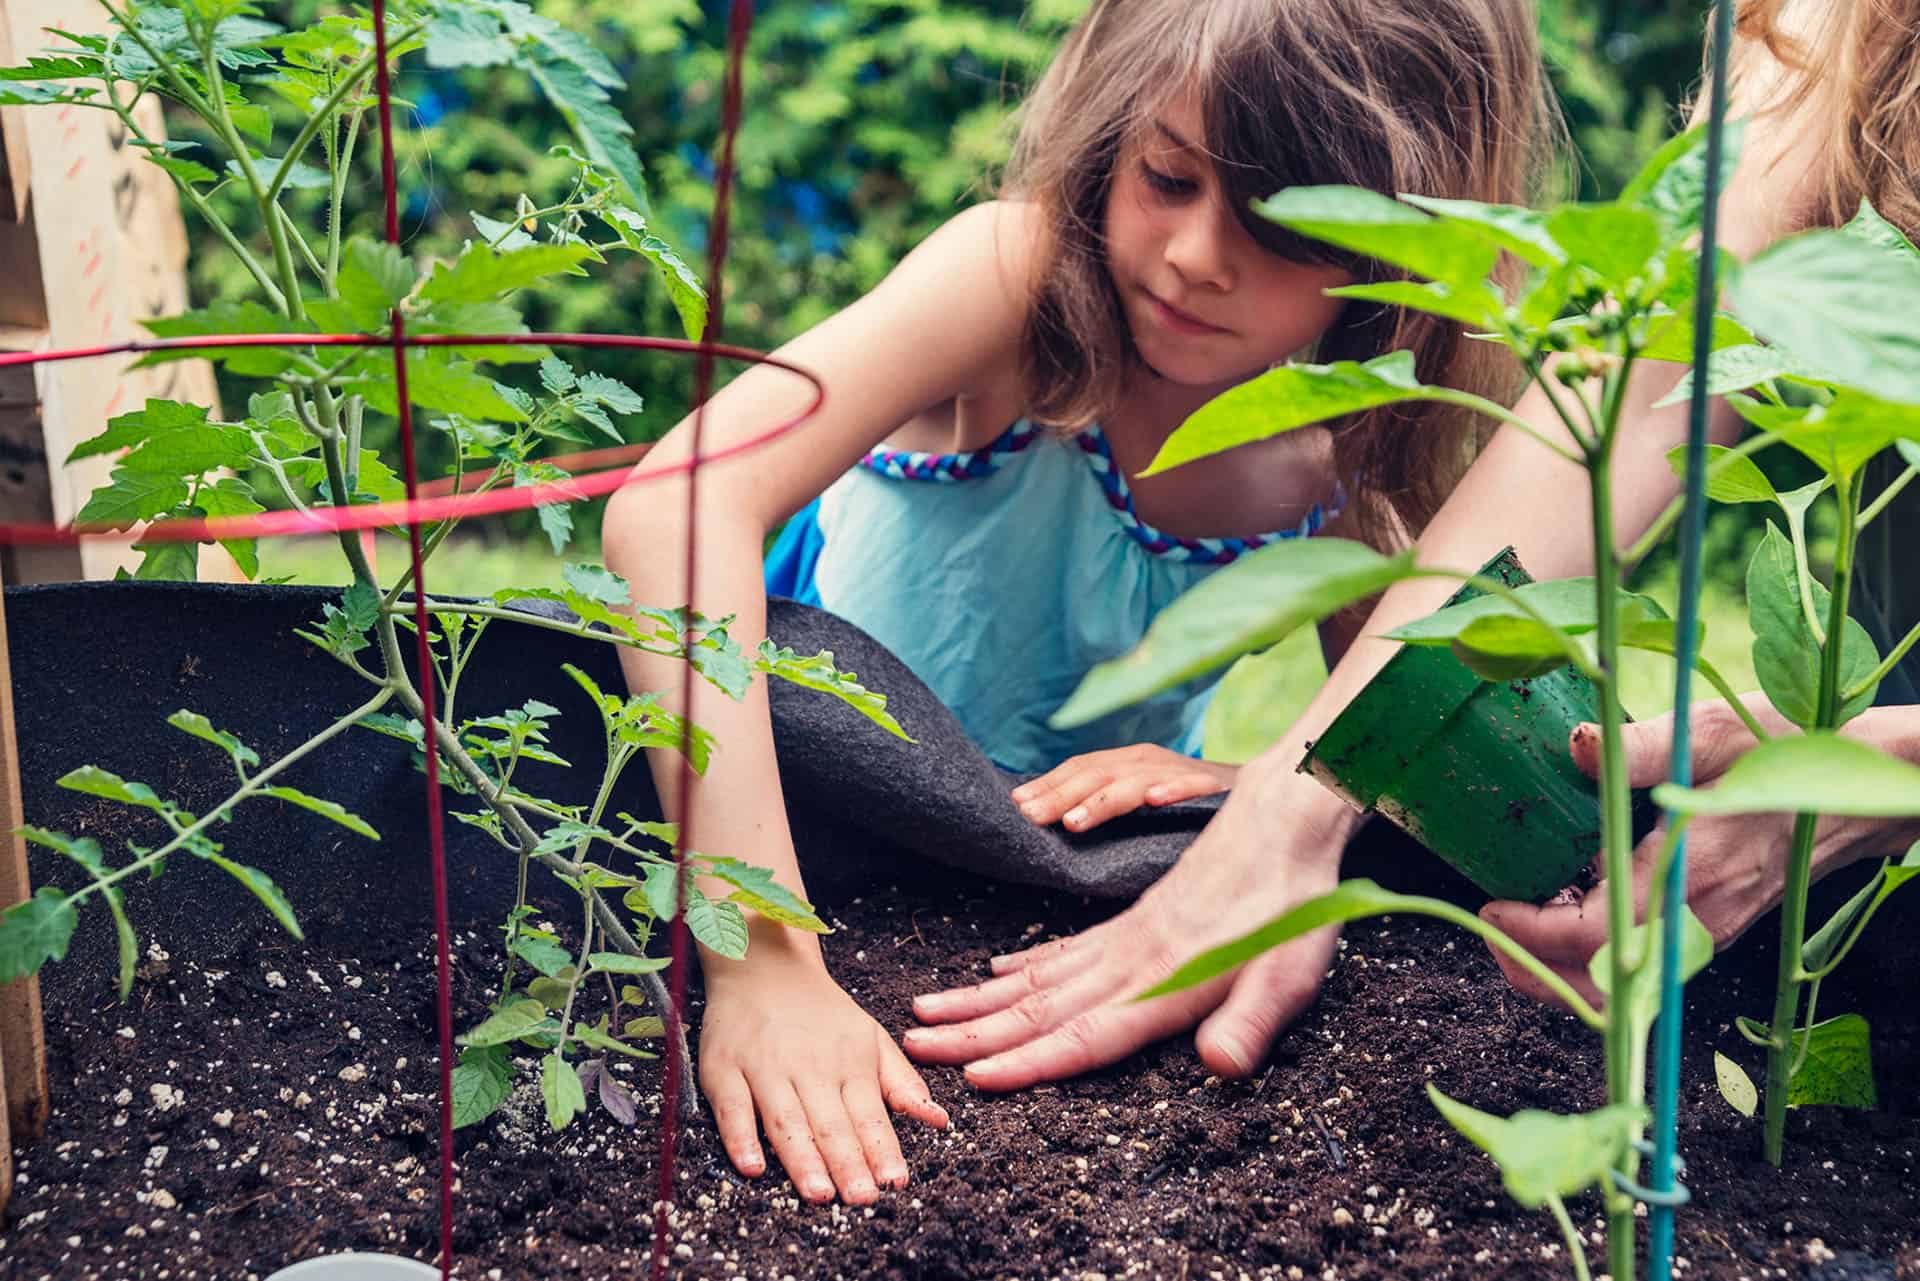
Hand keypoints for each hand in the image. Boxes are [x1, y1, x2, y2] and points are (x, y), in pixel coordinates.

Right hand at [699, 931, 947, 1203]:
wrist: (764, 965)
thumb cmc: (822, 1012)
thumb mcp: (871, 1037)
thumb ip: (902, 1082)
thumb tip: (939, 1120)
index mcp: (849, 1062)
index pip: (869, 1114)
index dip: (882, 1149)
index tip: (896, 1183)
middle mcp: (809, 1066)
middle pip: (830, 1123)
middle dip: (848, 1163)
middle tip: (863, 1199)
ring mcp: (764, 1068)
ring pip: (786, 1119)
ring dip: (803, 1159)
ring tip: (820, 1194)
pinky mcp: (724, 1070)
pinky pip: (732, 1109)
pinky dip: (741, 1138)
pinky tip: (752, 1167)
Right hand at [906, 761, 1352, 1089]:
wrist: (1284, 821)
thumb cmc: (1296, 907)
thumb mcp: (1292, 972)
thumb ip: (1253, 1021)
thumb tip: (1221, 1068)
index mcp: (1164, 984)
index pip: (1086, 1034)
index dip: (1030, 1062)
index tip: (973, 1079)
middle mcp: (1130, 963)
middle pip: (1040, 1008)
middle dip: (974, 1034)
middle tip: (913, 1046)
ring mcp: (1124, 939)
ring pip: (1037, 979)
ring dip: (978, 1002)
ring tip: (925, 1013)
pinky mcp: (1131, 922)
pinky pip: (1062, 950)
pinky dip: (1021, 968)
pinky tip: (993, 977)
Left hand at [1010, 744, 1236, 832]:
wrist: (1250, 787)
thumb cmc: (1185, 798)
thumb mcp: (1139, 794)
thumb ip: (1104, 800)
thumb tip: (1054, 816)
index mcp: (1127, 762)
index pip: (1080, 769)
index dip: (1048, 785)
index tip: (1017, 806)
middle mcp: (1148, 761)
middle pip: (1098, 775)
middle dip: (1061, 795)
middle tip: (1031, 817)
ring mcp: (1180, 771)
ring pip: (1135, 783)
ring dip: (1104, 801)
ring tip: (1075, 822)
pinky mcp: (1214, 785)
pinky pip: (1191, 786)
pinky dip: (1174, 790)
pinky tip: (1155, 801)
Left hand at [1480, 696, 1901, 1008]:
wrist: (1858, 789)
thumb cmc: (1788, 753)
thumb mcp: (1711, 733)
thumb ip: (1640, 746)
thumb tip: (1577, 746)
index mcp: (1687, 875)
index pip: (1594, 933)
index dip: (1532, 932)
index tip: (1490, 909)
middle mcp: (1696, 918)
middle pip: (1605, 985)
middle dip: (1536, 971)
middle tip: (1489, 934)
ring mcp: (1707, 930)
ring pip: (1627, 987)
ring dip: (1565, 972)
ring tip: (1515, 933)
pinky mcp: (1713, 927)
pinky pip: (1647, 968)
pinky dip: (1599, 960)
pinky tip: (1568, 917)